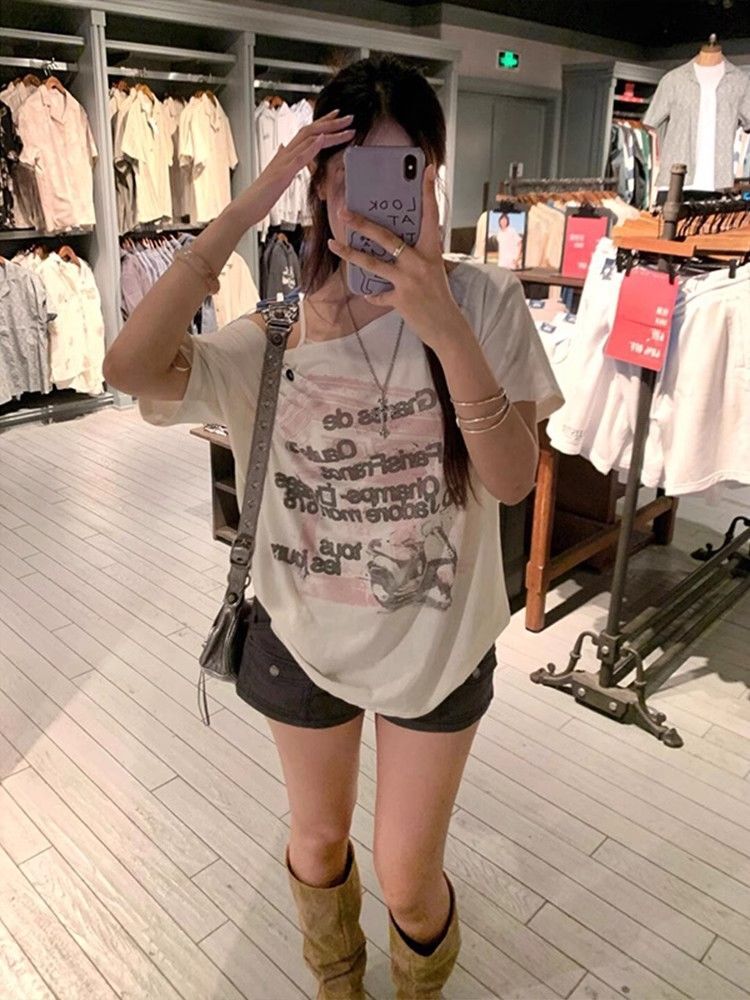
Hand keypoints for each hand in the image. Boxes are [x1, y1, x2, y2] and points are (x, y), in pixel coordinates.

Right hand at [239, 111, 354, 227]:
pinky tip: (322, 139)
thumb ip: (280, 161)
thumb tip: (282, 148)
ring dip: (328, 131)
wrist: (245, 208)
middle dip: (330, 122)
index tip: (338, 116)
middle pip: (310, 131)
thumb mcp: (274, 175)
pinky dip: (311, 148)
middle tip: (349, 116)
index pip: (306, 134)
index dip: (322, 123)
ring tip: (345, 125)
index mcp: (285, 155)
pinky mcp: (282, 174)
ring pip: (308, 140)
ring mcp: (283, 162)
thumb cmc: (260, 196)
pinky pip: (299, 158)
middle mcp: (285, 154)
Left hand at [328, 164, 466, 351]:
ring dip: (350, 253)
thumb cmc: (438, 296)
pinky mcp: (401, 298)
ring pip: (373, 263)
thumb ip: (417, 255)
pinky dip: (373, 293)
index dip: (428, 192)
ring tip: (334, 244)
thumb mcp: (433, 269)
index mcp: (432, 250)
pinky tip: (367, 292)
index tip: (426, 169)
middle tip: (345, 212)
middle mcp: (420, 262)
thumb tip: (394, 245)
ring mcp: (409, 280)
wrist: (447, 326)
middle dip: (363, 224)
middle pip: (387, 237)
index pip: (431, 216)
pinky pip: (378, 293)